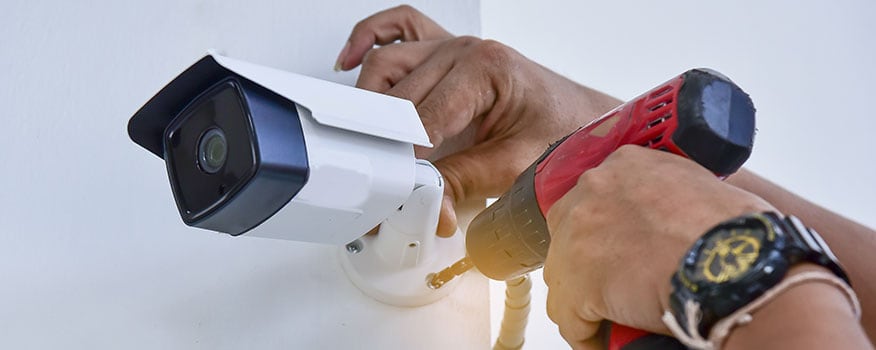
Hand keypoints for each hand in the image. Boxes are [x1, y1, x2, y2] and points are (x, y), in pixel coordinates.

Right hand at [336, 5, 620, 235]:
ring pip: (386, 66)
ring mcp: (451, 47)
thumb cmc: (561, 131)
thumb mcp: (515, 167)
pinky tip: (349, 62)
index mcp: (485, 68)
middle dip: (384, 146)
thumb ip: (463, 184)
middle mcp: (463, 51)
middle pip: (398, 96)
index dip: (404, 161)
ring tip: (363, 145)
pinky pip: (398, 30)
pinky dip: (369, 40)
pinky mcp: (445, 52)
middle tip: (377, 185)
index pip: (423, 118)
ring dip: (368, 104)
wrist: (584, 119)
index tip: (391, 191)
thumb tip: (426, 206)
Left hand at [543, 145, 774, 349]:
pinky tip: (600, 340)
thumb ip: (665, 194)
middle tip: (610, 284)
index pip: (594, 198)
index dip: (602, 230)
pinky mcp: (577, 281)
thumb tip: (663, 224)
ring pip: (563, 275)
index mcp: (625, 165)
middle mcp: (594, 190)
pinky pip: (569, 317)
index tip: (614, 249)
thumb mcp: (696, 186)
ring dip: (583, 297)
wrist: (736, 263)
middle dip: (584, 260)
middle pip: (569, 233)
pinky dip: (585, 333)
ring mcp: (578, 234)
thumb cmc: (736, 230)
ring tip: (608, 316)